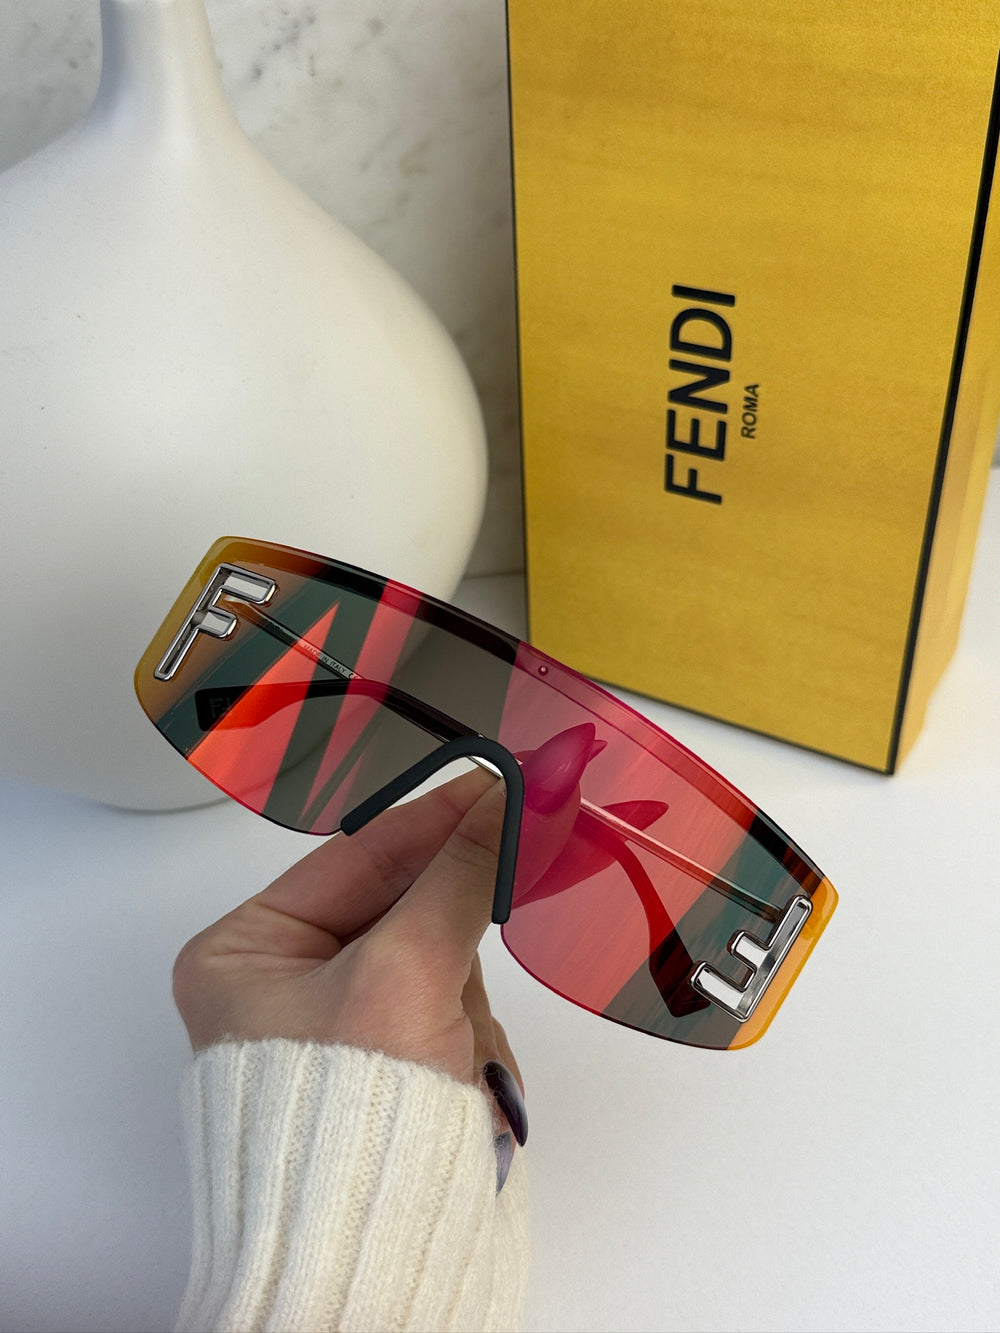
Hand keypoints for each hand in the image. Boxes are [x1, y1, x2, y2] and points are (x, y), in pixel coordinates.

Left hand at [172, 767, 524, 1119]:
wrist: (368, 1256)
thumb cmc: (346, 1119)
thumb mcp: (406, 973)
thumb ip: (462, 876)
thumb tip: (517, 794)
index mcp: (246, 952)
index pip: (357, 854)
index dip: (435, 817)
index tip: (500, 783)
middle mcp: (283, 986)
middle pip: (403, 909)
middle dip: (451, 936)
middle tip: (513, 884)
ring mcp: (337, 1030)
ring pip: (437, 963)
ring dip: (464, 1004)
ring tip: (455, 1055)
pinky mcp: (386, 1069)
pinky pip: (449, 1014)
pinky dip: (469, 1042)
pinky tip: (463, 1082)